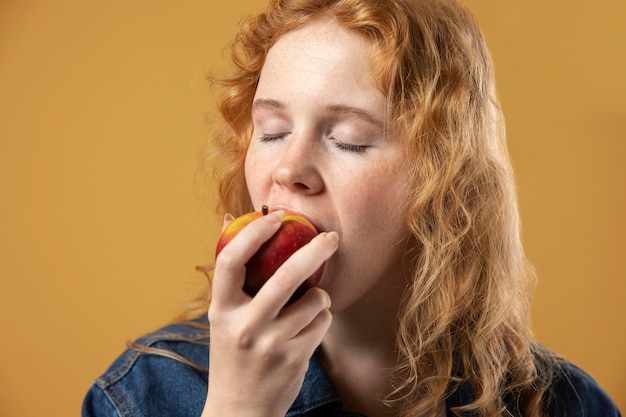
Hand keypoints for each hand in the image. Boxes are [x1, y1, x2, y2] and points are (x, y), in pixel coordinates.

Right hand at [201, 211, 337, 416]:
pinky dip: (322, 316)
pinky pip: (323, 322)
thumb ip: (229, 269)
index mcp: (221, 309)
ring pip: (314, 300)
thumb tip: (228, 218)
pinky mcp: (295, 359)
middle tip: (332, 237)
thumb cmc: (233, 352)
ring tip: (310, 302)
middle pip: (284, 276)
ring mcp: (271, 345)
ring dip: (320, 295)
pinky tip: (309, 325)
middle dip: (314, 250)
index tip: (276, 216)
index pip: (230, 260)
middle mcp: (244, 326)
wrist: (239, 410)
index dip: (253, 232)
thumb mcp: (223, 315)